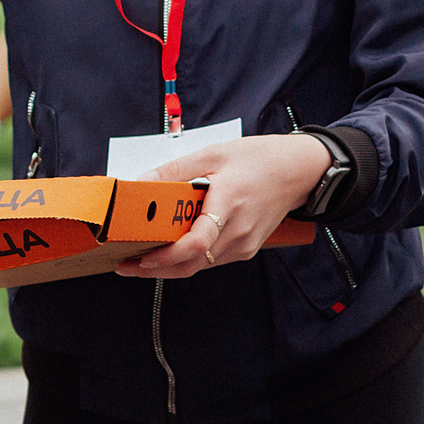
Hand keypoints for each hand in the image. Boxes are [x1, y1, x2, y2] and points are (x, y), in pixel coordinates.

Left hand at [124, 133, 331, 278]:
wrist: (297, 171)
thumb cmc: (258, 159)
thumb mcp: (213, 154)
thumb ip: (175, 171)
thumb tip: (141, 183)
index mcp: (228, 204)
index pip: (196, 243)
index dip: (166, 256)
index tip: (141, 257)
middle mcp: (238, 231)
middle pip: (192, 264)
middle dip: (156, 270)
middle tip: (126, 266)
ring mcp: (244, 244)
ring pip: (200, 266)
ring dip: (170, 267)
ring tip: (141, 259)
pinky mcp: (246, 249)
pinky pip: (212, 261)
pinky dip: (189, 260)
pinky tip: (171, 252)